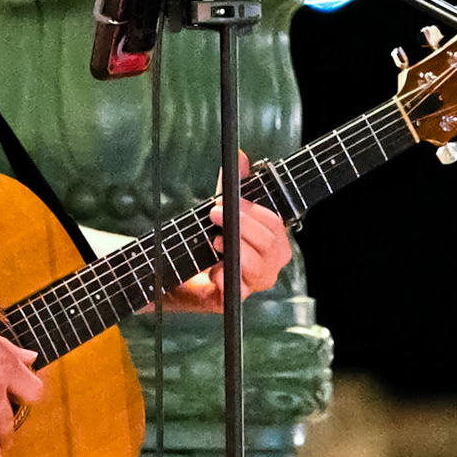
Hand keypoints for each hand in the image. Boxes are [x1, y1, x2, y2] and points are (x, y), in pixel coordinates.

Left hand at [167, 152, 293, 311]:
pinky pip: (238, 289)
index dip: (252, 210)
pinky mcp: (234, 300)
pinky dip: (224, 276)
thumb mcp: (222, 209)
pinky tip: (213, 270)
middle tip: (215, 215)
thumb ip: (233, 186)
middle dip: (241, 225)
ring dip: (234, 249)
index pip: (275, 224)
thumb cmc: (209, 240)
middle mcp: (270, 265)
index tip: (230, 200)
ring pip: (258, 266)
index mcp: (273, 242)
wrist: (181, 273)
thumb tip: (240, 156)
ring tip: (214, 241)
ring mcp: (254, 284)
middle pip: (269, 243)